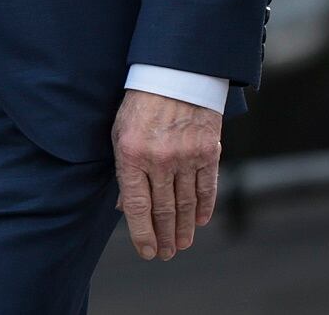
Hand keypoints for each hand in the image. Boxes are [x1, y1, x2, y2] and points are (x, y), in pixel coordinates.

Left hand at [111, 87, 221, 259]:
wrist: (174, 74)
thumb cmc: (140, 104)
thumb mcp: (120, 134)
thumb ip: (124, 171)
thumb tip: (126, 208)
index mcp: (131, 154)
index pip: (137, 206)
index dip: (142, 233)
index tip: (147, 252)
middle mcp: (159, 159)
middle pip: (163, 209)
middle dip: (164, 236)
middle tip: (166, 254)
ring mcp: (186, 156)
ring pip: (186, 204)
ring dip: (184, 228)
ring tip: (181, 245)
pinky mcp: (208, 151)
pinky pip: (207, 188)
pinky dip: (204, 207)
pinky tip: (200, 221)